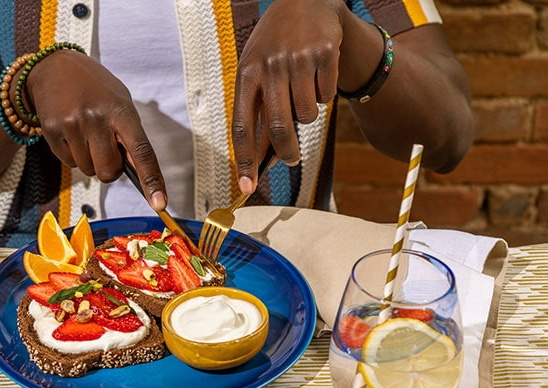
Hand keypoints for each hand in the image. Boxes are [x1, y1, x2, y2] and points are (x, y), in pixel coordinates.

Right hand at [25, 50, 166, 209]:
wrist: (53, 67)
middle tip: (105, 148)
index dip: (152, 179)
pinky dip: (72, 154)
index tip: (160, 203)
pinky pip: (69, 163)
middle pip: (109, 172)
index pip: (141, 151)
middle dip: (109, 169)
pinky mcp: (52, 132)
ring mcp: (72, 126)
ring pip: (88, 170)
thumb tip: (137, 173)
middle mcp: (96, 119)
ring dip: (89, 159)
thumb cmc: (94, 88)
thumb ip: (129, 134)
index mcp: (120, 111)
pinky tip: (70, 132)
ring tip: (85, 132)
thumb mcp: (119, 101)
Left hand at [231, 0, 349, 192]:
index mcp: (246, 74)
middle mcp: (269, 66)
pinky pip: (326, 97)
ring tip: (302, 91)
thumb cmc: (274, 48)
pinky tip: (317, 75)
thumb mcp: (256, 72)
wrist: (305, 3)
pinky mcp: (324, 54)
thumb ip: (256, 113)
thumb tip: (258, 162)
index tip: (246, 187)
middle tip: (291, 159)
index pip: (241, 126)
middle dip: (286, 152)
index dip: (244, 161)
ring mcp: (297, 59)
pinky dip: (324, 95)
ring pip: (306, 115)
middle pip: (278, 128)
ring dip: (307, 114)